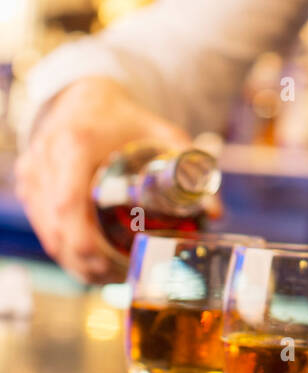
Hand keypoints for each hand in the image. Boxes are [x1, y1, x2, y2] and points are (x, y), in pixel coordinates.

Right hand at [15, 77, 192, 284]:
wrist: (85, 97)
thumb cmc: (124, 117)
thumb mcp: (161, 134)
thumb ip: (189, 166)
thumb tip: (215, 213)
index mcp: (76, 143)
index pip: (69, 203)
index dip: (84, 241)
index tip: (109, 264)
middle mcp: (46, 158)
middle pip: (56, 227)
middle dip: (86, 262)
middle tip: (119, 276)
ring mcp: (32, 173)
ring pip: (47, 232)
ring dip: (74, 261)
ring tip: (108, 275)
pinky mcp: (28, 184)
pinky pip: (41, 226)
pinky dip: (63, 249)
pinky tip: (88, 263)